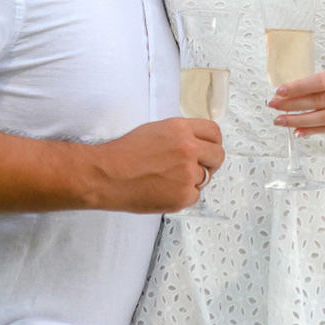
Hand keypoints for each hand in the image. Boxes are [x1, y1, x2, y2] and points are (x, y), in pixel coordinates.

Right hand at [87, 118, 223, 211]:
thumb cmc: (124, 153)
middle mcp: (188, 149)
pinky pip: (194, 196)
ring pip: (205, 178)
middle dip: (210, 162)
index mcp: (181, 129)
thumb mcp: (156, 130)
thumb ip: (180, 135)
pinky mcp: (183, 195)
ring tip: (168, 179)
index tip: (209, 149)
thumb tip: (197, 143)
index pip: (214, 132)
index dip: (212, 142)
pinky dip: (183, 195)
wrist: (106, 175)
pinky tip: (164, 190)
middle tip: (197, 167)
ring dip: (191, 180)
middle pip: (218, 155)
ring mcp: (187, 173)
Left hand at [268, 62, 324, 135]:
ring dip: (300, 120)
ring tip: (281, 121)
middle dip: (294, 104)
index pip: (323, 81)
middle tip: (273, 106)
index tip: (279, 91)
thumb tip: (288, 94)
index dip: (299, 87)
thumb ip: (324, 81)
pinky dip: (314, 130)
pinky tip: (298, 130)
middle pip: (322, 100)